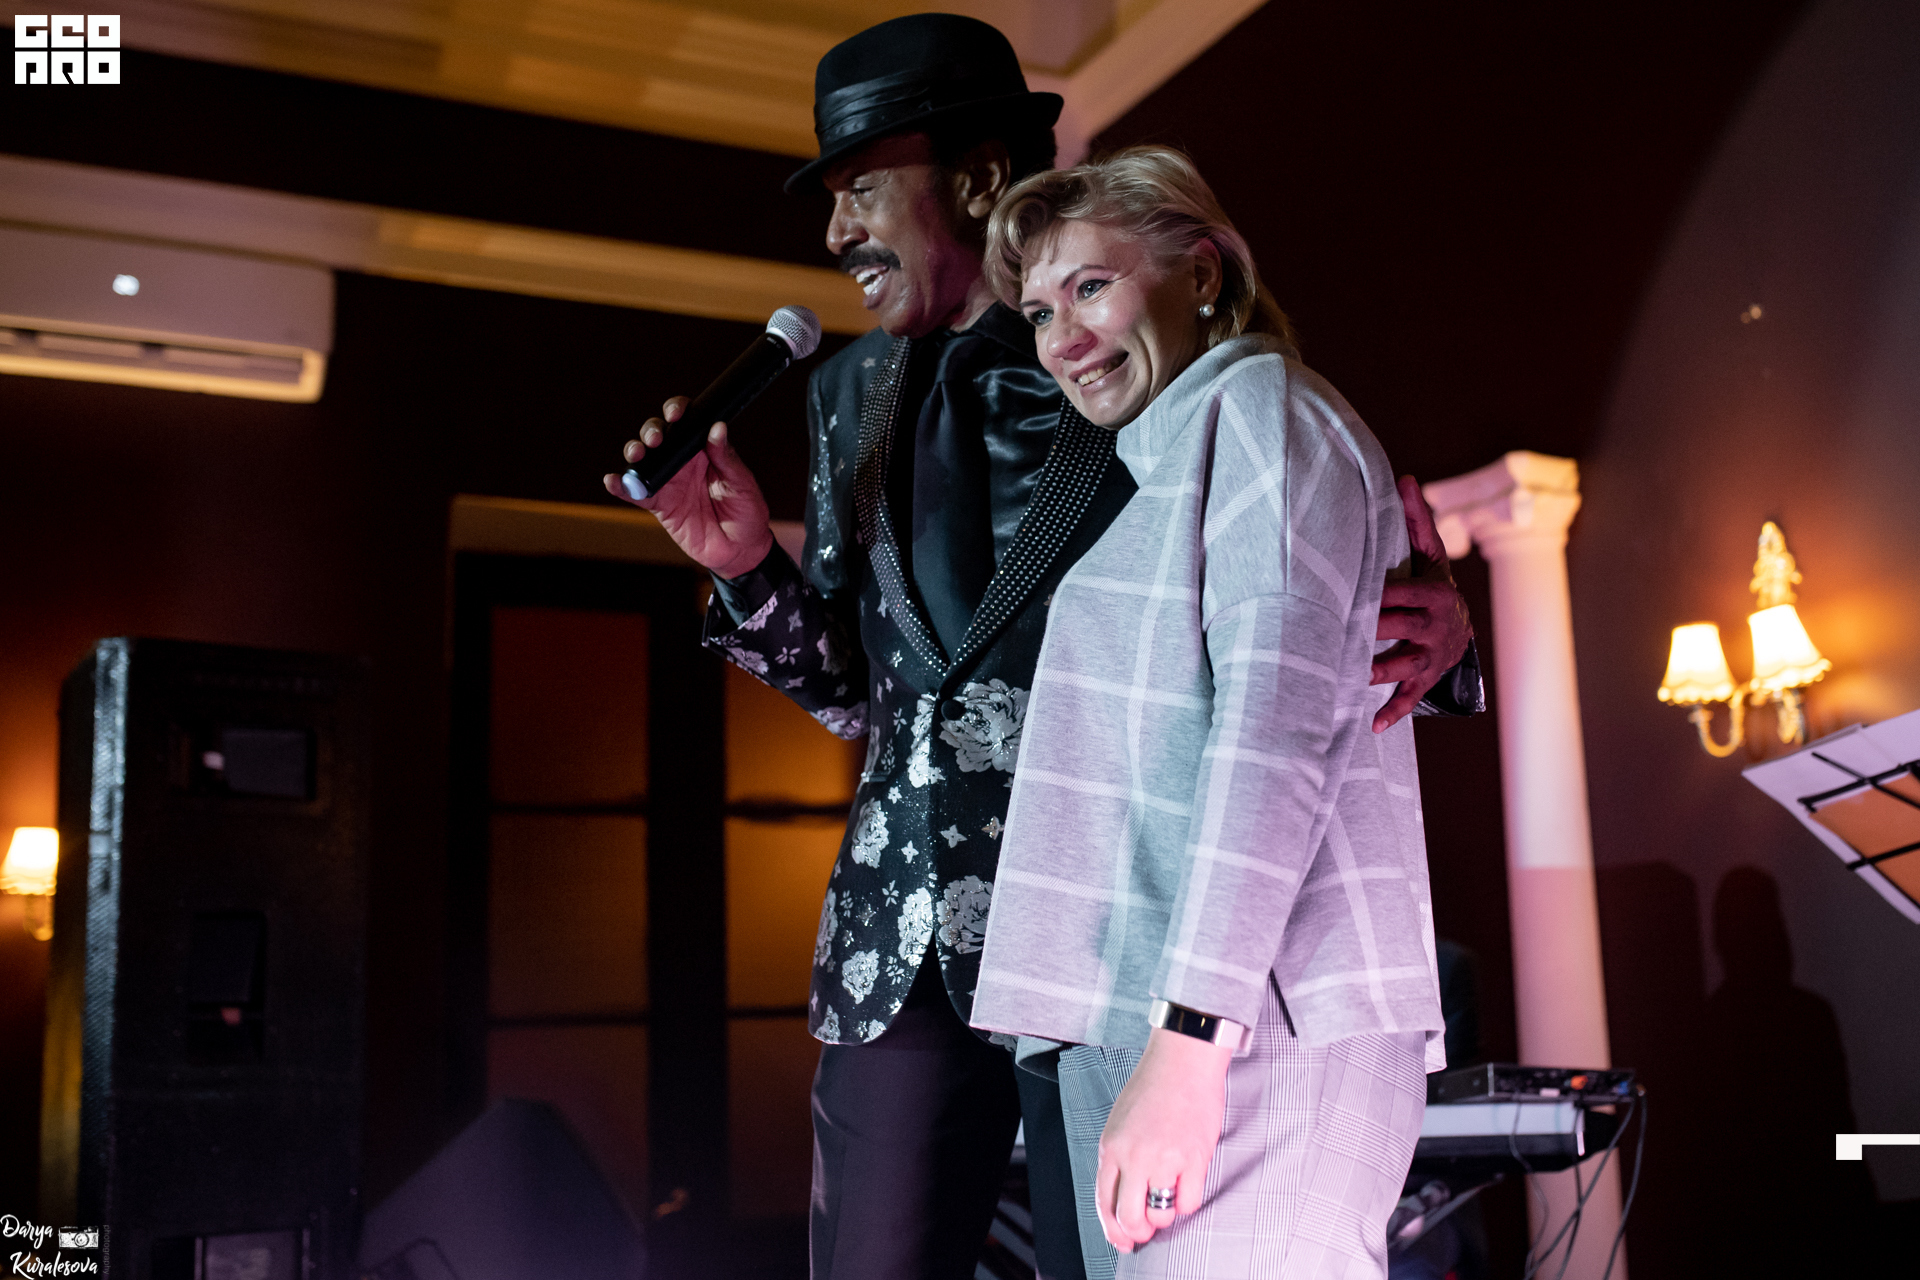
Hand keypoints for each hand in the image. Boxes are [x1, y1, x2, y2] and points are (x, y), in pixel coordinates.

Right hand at [603, 397, 774, 578]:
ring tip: (638, 455)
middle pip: (658, 435)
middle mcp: (683, 461)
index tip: (676, 414)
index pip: (686, 422)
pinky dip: (621, 486)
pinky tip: (612, 481)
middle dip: (651, 431)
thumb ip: (727, 458)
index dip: (676, 411)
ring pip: (644, 460)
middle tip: (656, 439)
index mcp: (704, 450)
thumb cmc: (747, 513)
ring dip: (635, 452)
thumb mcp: (742, 483)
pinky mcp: (659, 505)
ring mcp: (669, 482)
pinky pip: (635, 493)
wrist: (739, 550)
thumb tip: (717, 428)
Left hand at [1095, 1028, 1231, 1252]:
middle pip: (1130, 1217)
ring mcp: (1164, 1159)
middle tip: (1148, 1229)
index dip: (1113, 1230)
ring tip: (1170, 1197)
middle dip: (1139, 1231)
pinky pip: (1189, 1201)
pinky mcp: (1194, 1158)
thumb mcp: (1120, 1122)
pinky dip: (1188, 1201)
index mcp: (1111, 1147)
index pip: (1104, 1203)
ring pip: (1161, 1214)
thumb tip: (1126, 1196)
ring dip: (1165, 1215)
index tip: (1123, 1241)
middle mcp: (1134, 1156)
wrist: (1183, 1059)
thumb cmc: (1153, 1086)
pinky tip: (1187, 1184)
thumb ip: (1119, 1158)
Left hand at [1371, 474, 1472, 731]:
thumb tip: (1404, 476)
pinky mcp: (1426, 679)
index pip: (1404, 593)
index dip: (1381, 595)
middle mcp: (1434, 626)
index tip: (1351, 596)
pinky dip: (1393, 712)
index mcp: (1433, 593)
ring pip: (1405, 665)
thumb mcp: (1430, 552)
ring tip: (1353, 678)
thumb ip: (1416, 518)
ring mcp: (1431, 656)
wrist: (1461, 625)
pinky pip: (1410, 697)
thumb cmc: (1432, 583)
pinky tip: (1372, 725)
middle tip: (1342, 635)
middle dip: (1376, 632)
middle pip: (1402, 629)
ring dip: (1381, 673)